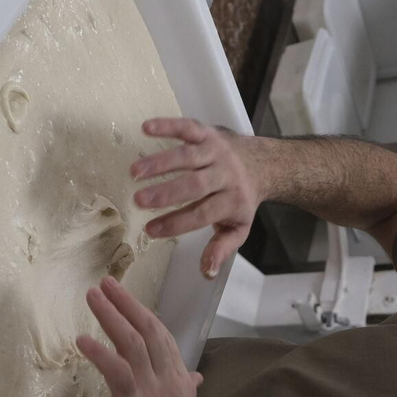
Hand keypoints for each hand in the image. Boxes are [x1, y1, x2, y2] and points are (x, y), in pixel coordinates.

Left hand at [76, 276, 202, 396]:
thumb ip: (184, 391)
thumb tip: (193, 376)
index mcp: (179, 383)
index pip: (162, 338)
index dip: (143, 314)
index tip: (125, 296)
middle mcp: (169, 382)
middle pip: (148, 331)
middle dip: (127, 304)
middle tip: (106, 282)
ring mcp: (151, 392)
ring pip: (132, 343)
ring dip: (110, 316)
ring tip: (92, 297)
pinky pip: (117, 372)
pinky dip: (99, 353)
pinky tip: (83, 340)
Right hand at [131, 118, 265, 279]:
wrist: (261, 164)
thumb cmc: (241, 200)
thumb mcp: (237, 228)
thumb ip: (221, 249)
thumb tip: (206, 271)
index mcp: (232, 200)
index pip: (202, 213)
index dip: (177, 222)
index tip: (151, 230)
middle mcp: (224, 174)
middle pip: (195, 184)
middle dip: (166, 193)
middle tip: (139, 201)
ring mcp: (215, 151)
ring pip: (188, 155)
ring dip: (160, 161)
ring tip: (134, 171)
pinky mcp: (207, 133)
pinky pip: (188, 127)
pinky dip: (168, 125)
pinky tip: (146, 127)